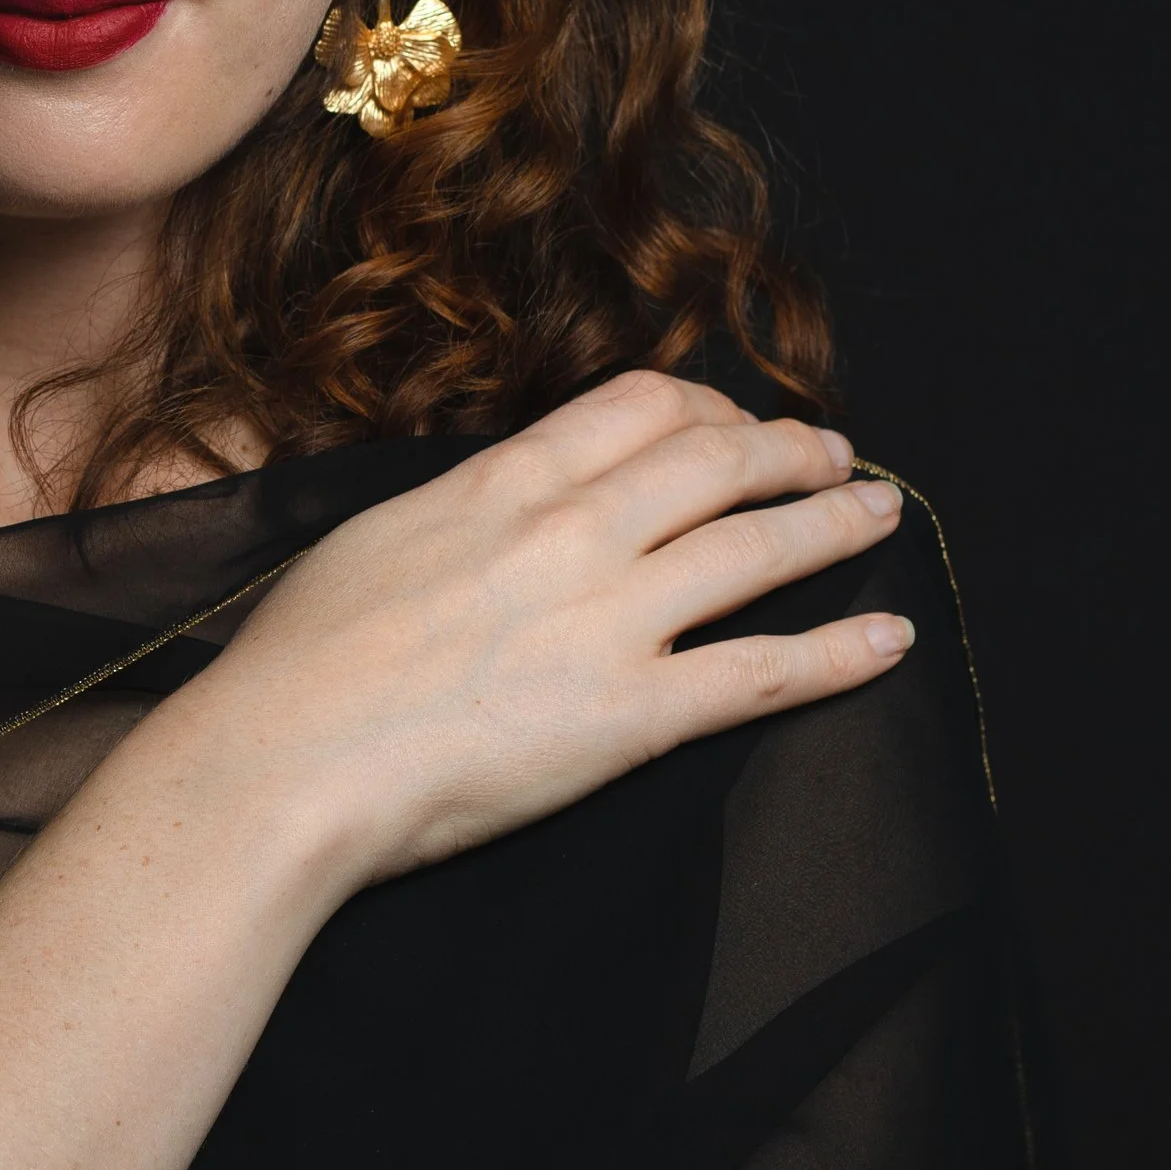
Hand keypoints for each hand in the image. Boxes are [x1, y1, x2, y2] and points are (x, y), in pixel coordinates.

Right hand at [202, 370, 909, 896]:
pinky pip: (763, 670)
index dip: (705, 406)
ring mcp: (609, 621)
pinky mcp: (633, 715)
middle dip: (788, 450)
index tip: (730, 419)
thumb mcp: (373, 542)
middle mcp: (570, 534)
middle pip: (715, 460)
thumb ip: (456, 513)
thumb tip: (493, 505)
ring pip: (758, 547)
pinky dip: (839, 654)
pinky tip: (889, 642)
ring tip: (878, 514)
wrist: (281, 763)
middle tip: (831, 454)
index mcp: (501, 485)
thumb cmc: (296, 669)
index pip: (637, 408)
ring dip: (834, 523)